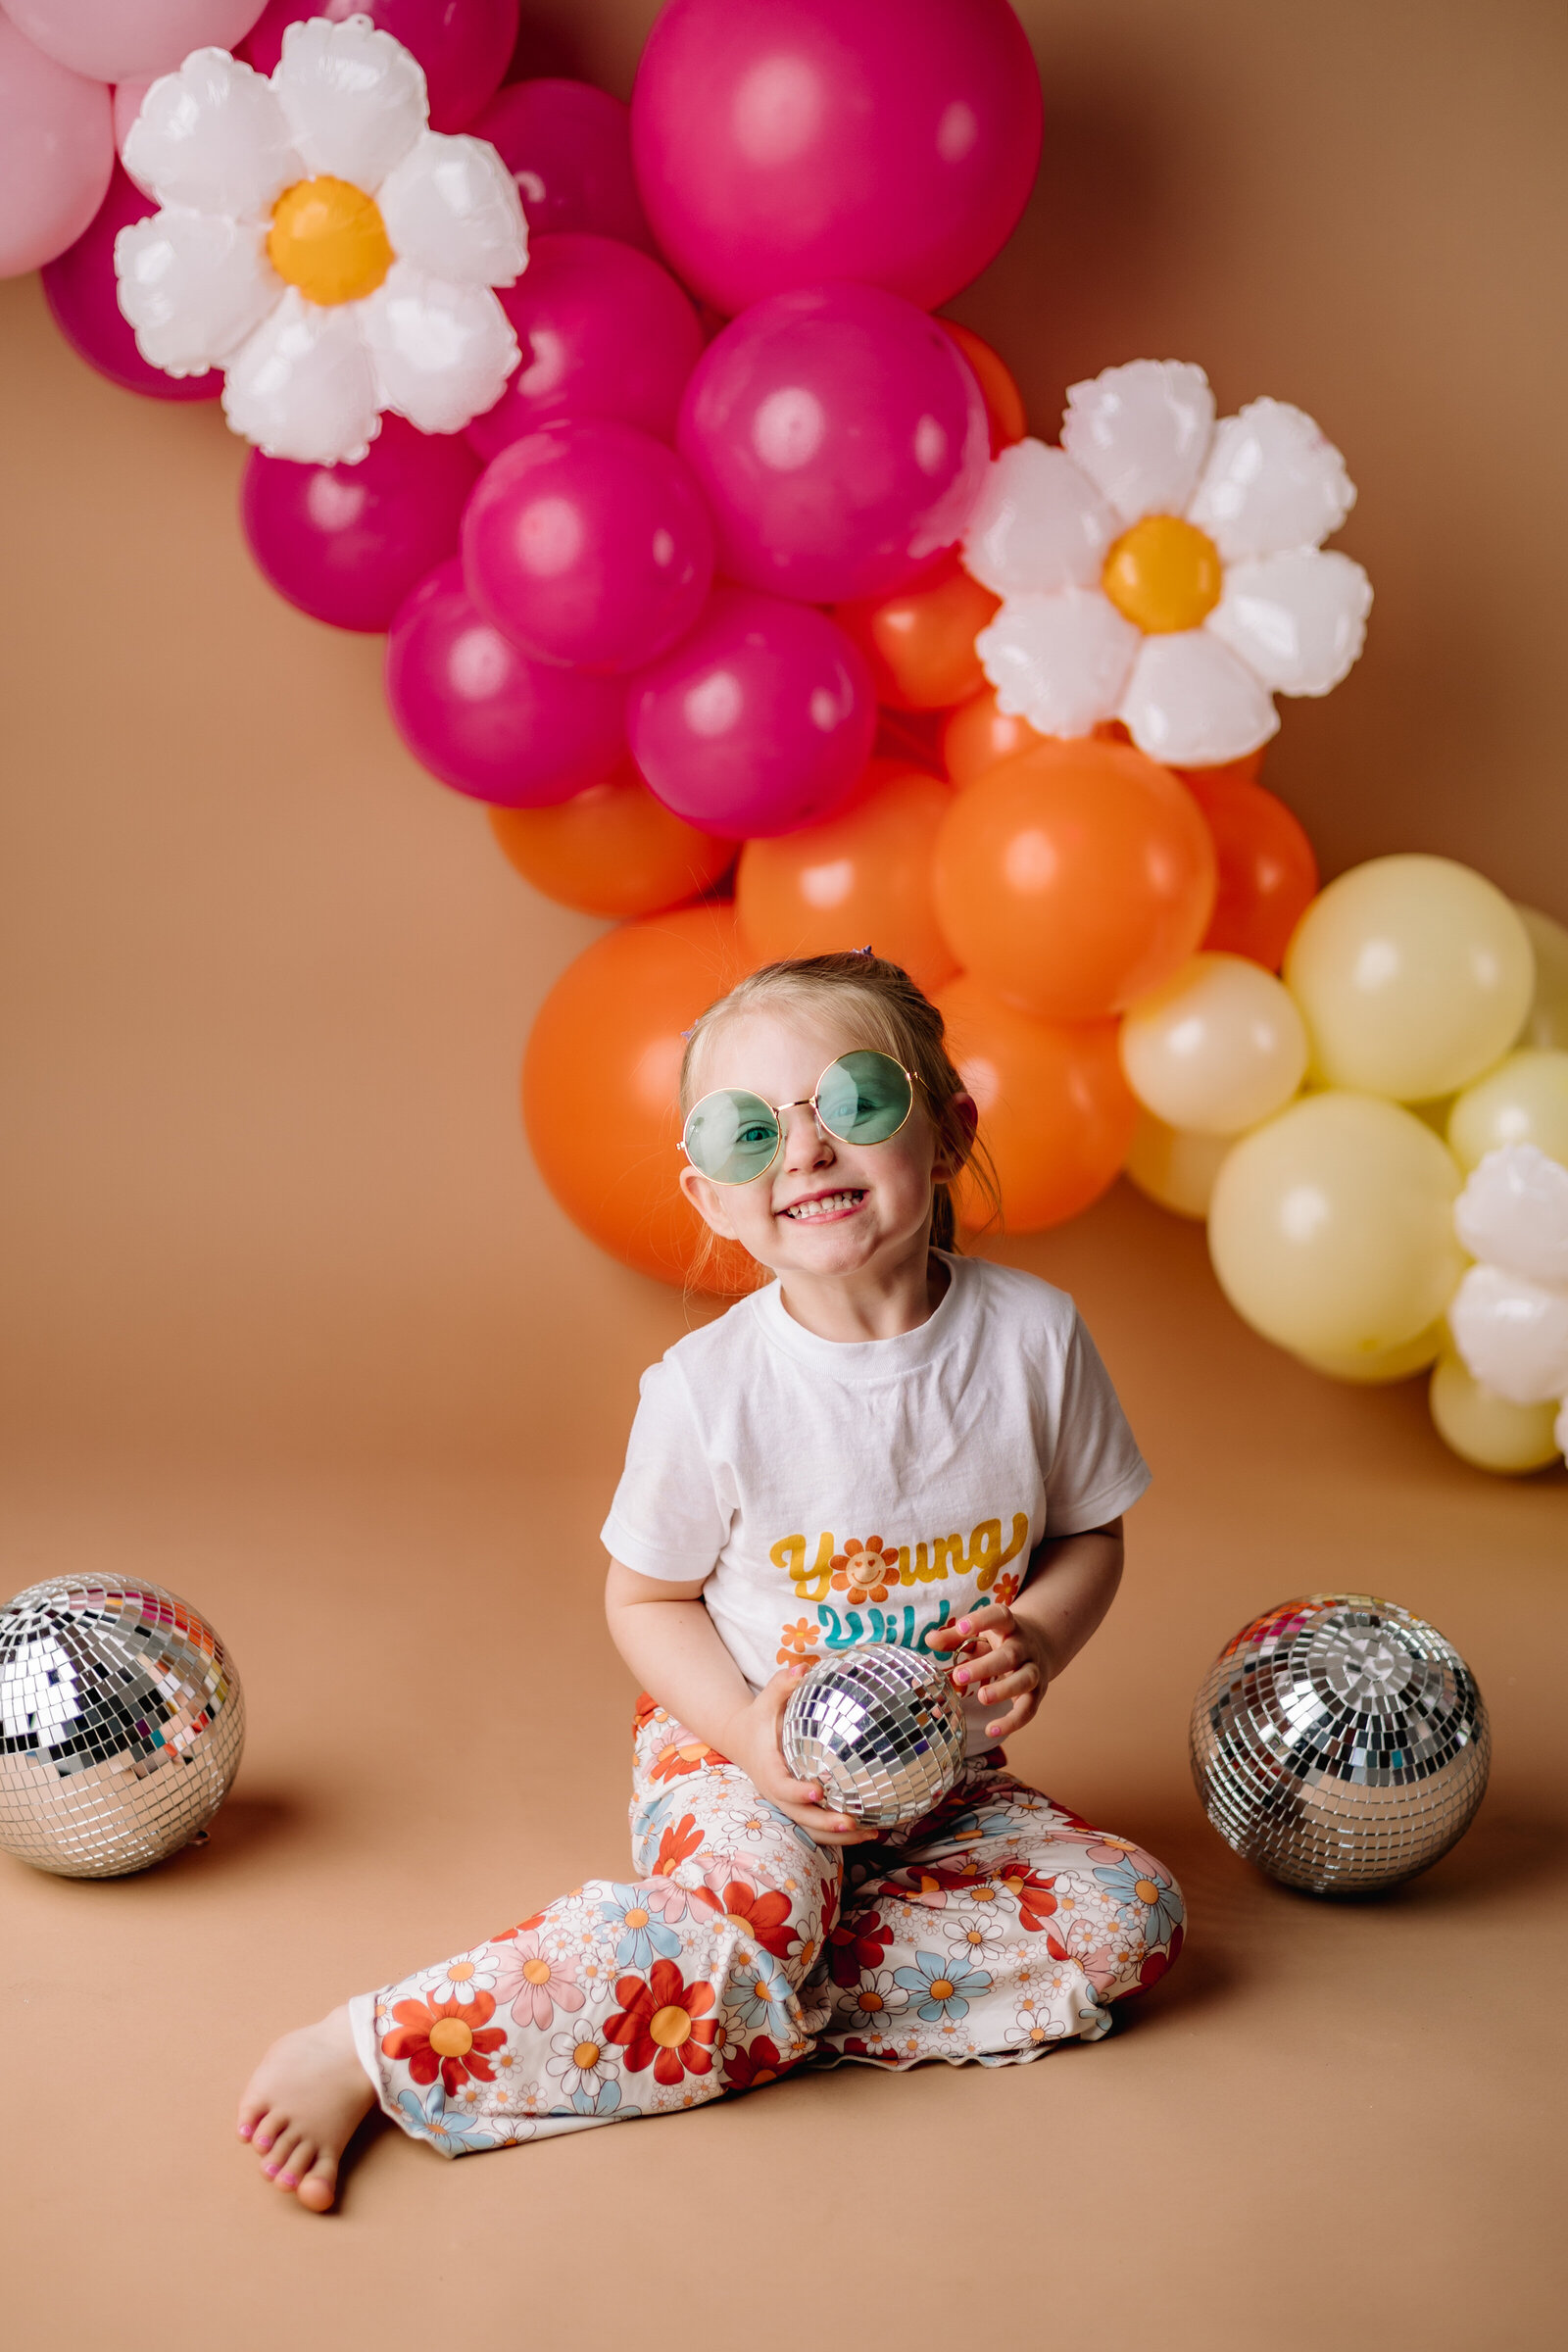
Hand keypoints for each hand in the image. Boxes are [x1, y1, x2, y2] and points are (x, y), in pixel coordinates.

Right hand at [723, 1667, 879, 1846]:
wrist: (742, 1740)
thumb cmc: (758, 1720)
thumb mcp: (765, 1701)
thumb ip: (781, 1685)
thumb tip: (802, 1669)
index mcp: (768, 1769)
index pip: (781, 1785)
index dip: (798, 1791)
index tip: (818, 1791)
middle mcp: (776, 1793)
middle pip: (799, 1817)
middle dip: (825, 1824)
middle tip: (851, 1822)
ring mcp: (787, 1804)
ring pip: (811, 1829)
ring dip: (839, 1837)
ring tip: (871, 1834)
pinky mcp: (798, 1809)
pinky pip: (818, 1827)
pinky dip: (841, 1836)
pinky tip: (870, 1832)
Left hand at [928, 1605, 1048, 1738]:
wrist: (1040, 1646)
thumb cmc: (1000, 1640)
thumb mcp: (980, 1633)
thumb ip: (954, 1637)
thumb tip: (929, 1640)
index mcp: (1008, 1626)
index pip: (999, 1616)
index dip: (982, 1620)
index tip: (962, 1628)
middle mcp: (1024, 1647)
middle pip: (1009, 1655)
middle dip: (985, 1666)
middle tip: (959, 1676)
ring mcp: (1033, 1670)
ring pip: (1024, 1680)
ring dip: (1003, 1690)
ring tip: (981, 1697)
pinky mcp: (1037, 1693)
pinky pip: (1028, 1709)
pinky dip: (1012, 1722)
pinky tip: (991, 1730)